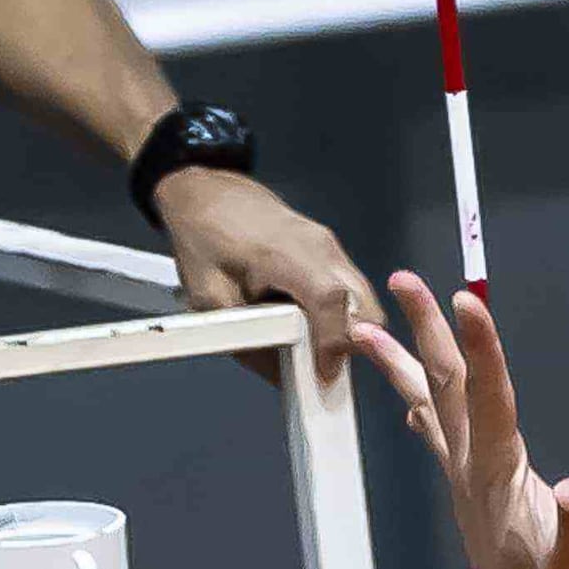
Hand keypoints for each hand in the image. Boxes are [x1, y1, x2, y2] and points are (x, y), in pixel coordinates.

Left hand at [161, 168, 381, 385]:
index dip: (335, 344)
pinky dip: (339, 313)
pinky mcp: (330, 251)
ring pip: (362, 300)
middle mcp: (319, 247)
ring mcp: (329, 246)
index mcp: (286, 254)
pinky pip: (351, 290)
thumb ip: (247, 339)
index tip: (325, 373)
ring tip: (311, 346)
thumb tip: (279, 375)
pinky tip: (307, 321)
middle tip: (322, 365)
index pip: (332, 302)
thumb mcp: (211, 298)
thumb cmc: (204, 236)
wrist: (205, 193)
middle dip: (351, 343)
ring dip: (345, 329)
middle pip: (364, 306)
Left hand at [364, 271, 568, 568]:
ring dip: (404, 359)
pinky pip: (439, 431)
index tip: (466, 299)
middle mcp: (474, 465)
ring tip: (368, 325)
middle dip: (424, 329)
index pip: (489, 397)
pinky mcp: (471, 488)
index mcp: (500, 472)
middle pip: (447, 384)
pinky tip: (412, 396)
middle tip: (400, 280)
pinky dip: (422, 402)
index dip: (481, 348)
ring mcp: (467, 476)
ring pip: (432, 402)